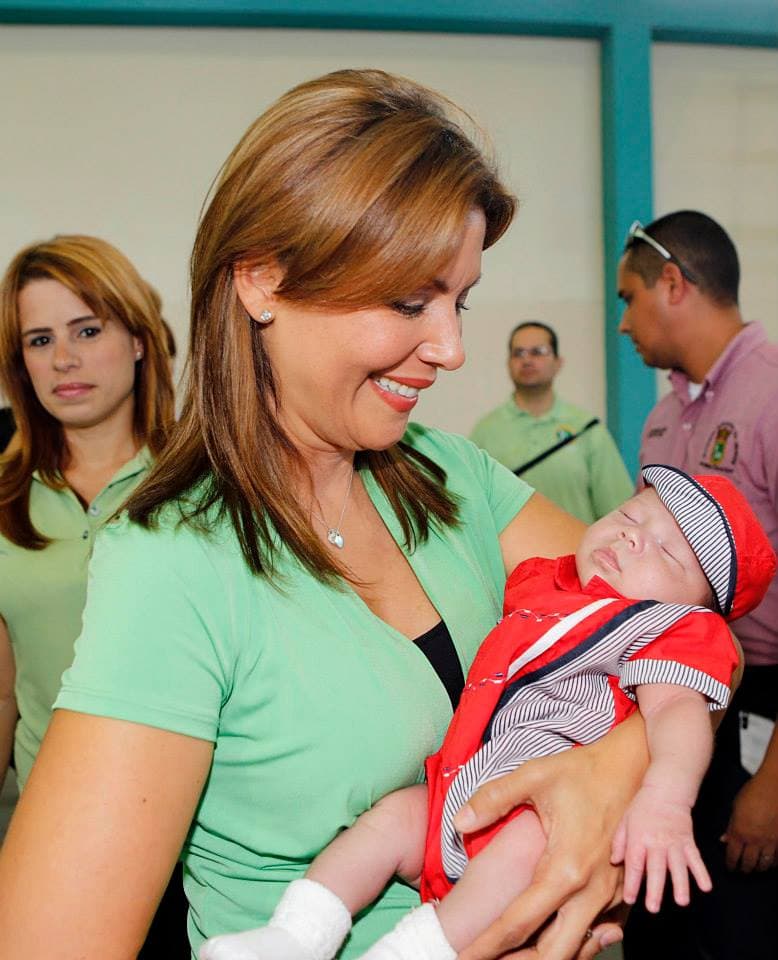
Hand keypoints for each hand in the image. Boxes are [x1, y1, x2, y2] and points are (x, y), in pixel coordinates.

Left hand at [454, 723, 646, 959]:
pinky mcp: (623, 894)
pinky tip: (548, 937)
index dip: (487, 945)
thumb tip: (459, 821)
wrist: (636, 766)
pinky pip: (598, 934)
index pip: (519, 922)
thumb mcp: (535, 775)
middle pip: (553, 953)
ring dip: (545, 955)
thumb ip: (494, 797)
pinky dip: (574, 943)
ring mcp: (612, 896)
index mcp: (565, 868)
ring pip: (578, 948)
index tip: (463, 957)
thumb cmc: (583, 770)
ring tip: (511, 956)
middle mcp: (592, 892)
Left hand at [611, 784, 710, 911]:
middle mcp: (656, 843)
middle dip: (654, 890)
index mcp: (638, 838)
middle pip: (655, 869)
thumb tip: (615, 861)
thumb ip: (619, 842)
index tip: (629, 899)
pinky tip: (706, 887)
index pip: (633, 863)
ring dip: (680, 884)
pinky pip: (696, 859)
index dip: (631, 882)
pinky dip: (702, 873)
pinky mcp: (688, 842)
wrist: (666, 791)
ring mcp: (674, 843)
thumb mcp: (625, 821)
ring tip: (682, 901)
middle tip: (653, 908)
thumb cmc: (642, 807)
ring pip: (678, 866)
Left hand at [721, 768, 777, 871]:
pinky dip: (772, 863)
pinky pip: (777, 858)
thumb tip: (724, 840)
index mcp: (740, 832)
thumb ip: (730, 826)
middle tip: (742, 870)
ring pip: (764, 864)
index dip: (731, 864)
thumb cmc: (753, 793)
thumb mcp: (736, 807)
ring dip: (758, 868)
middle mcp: (755, 841)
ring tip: (755, 868)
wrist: (774, 787)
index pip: (733, 856)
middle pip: (749, 863)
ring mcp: (771, 842)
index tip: (730, 867)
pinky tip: (770, 862)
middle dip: (744, 869)